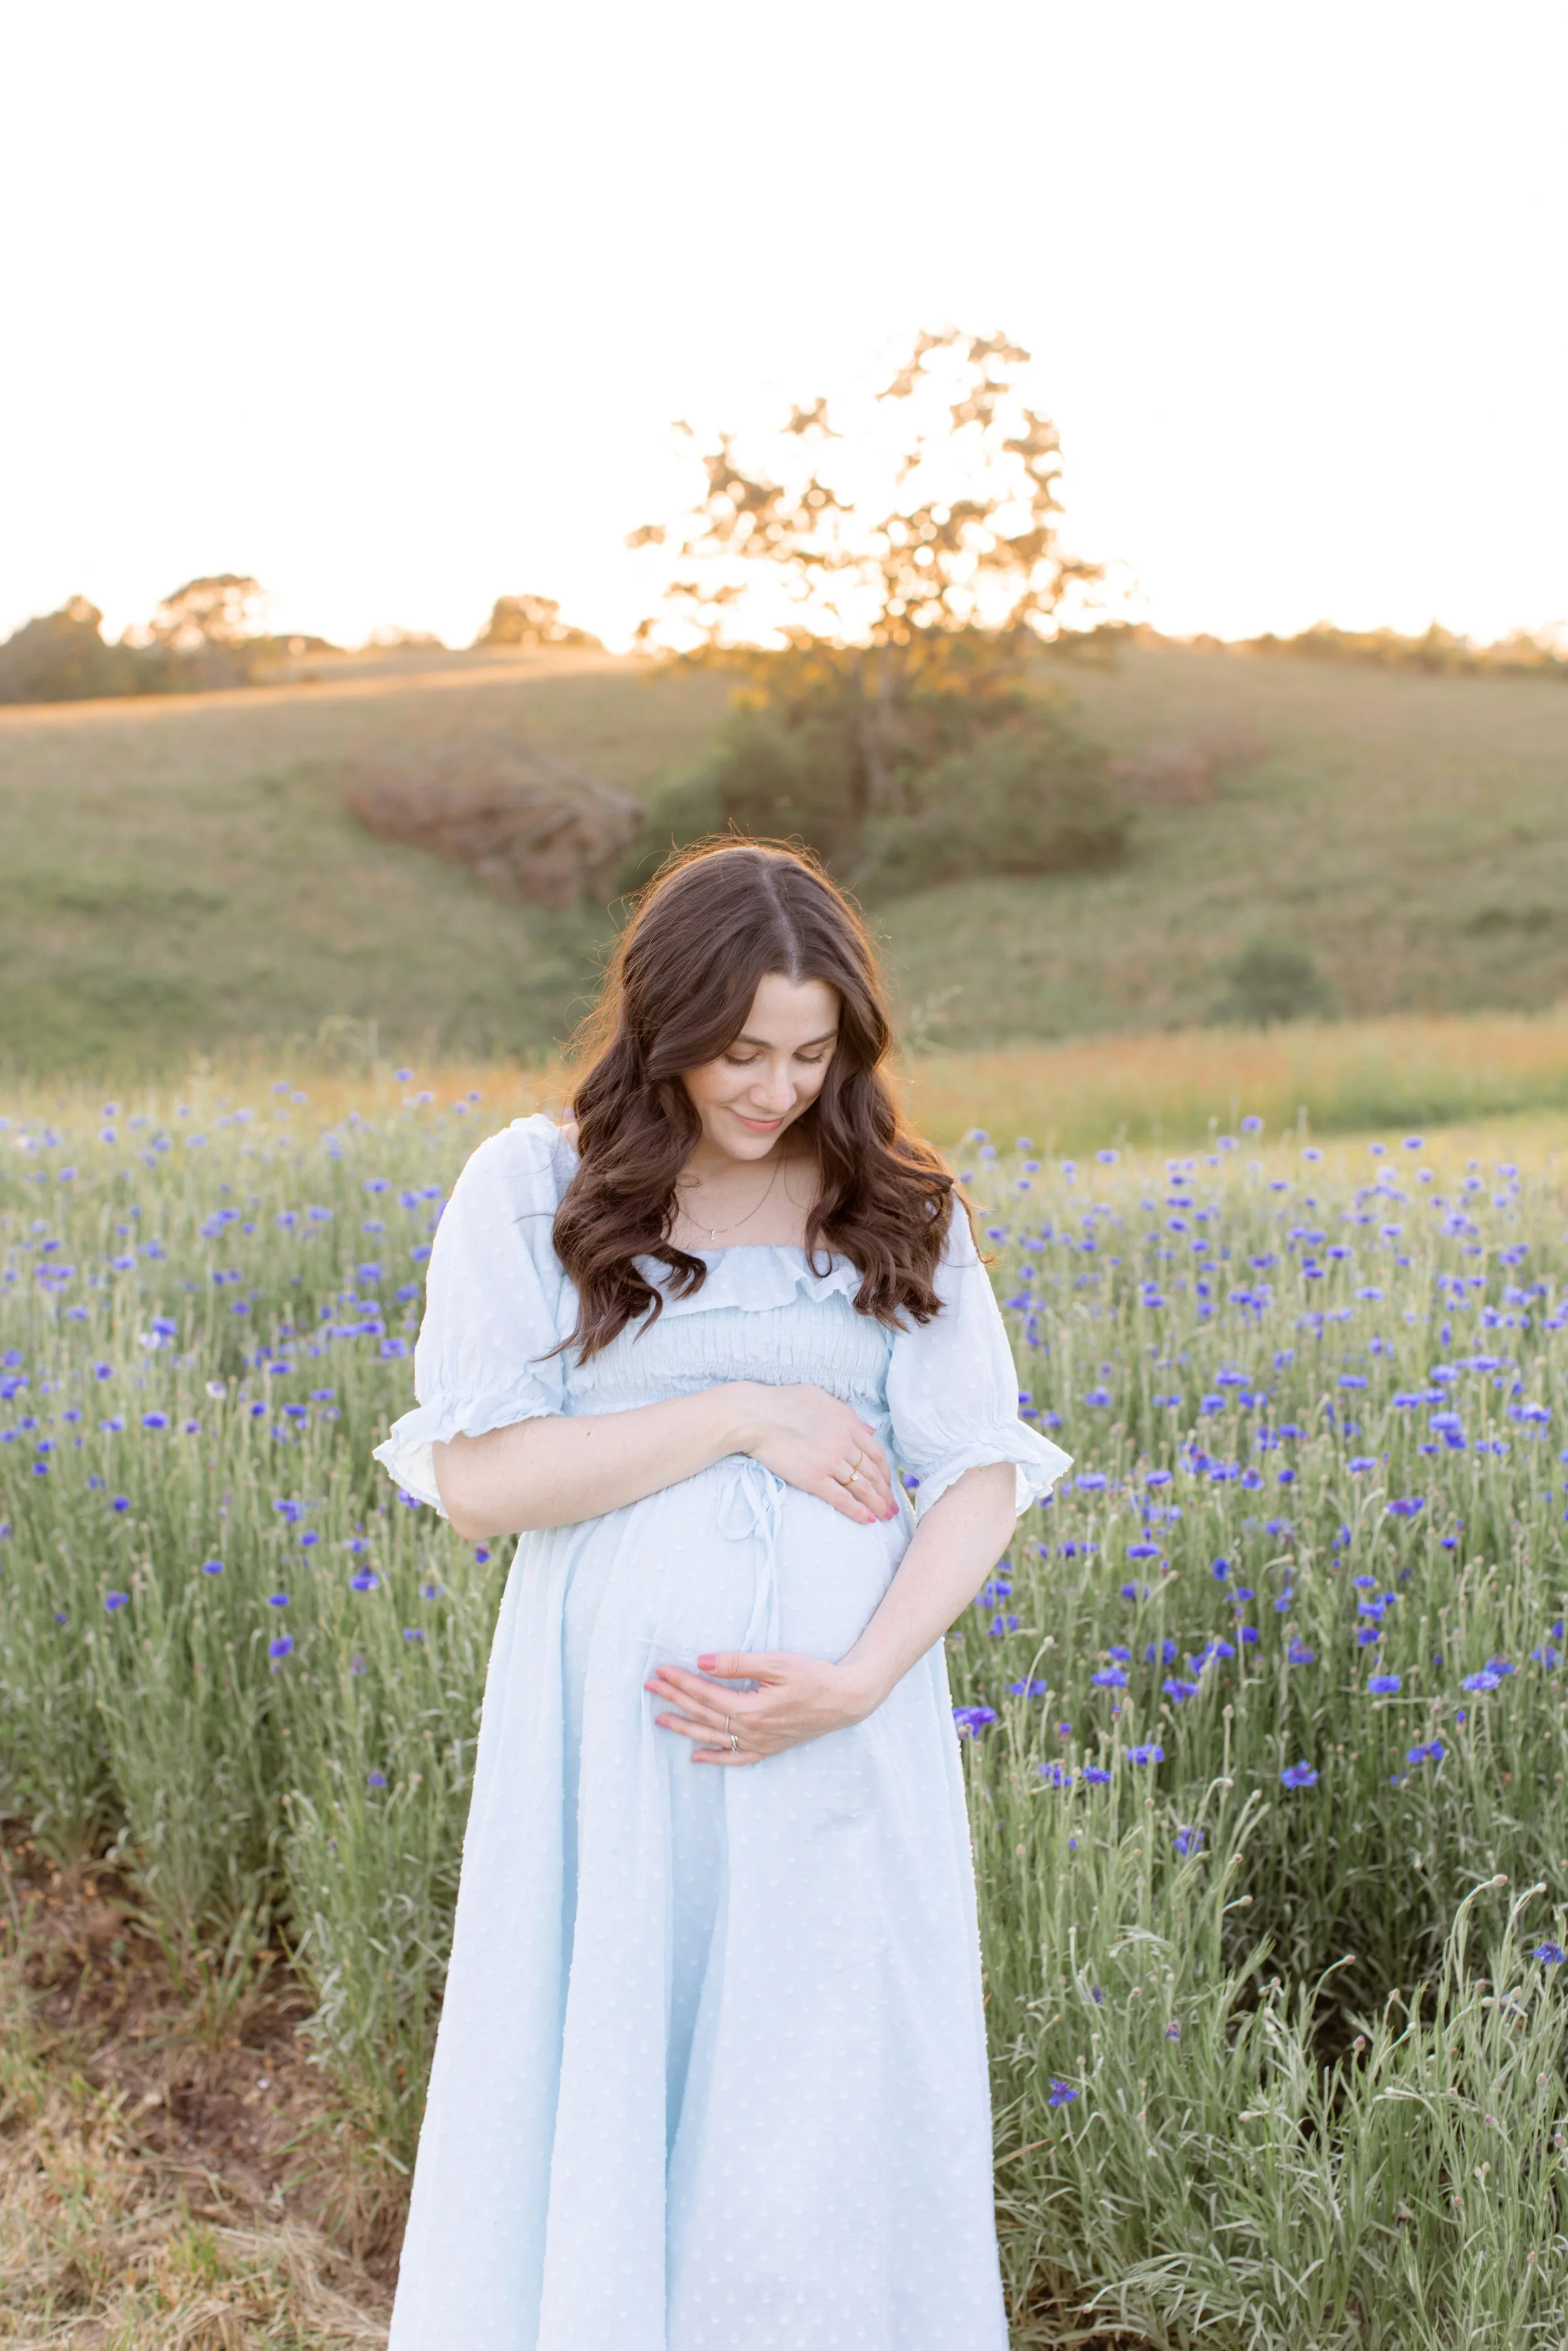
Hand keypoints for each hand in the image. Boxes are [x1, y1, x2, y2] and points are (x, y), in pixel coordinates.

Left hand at [646, 1650, 882, 1765]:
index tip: (660, 1670)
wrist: (847, 1699)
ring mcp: (760, 1743)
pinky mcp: (770, 1748)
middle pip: (703, 1715)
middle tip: (651, 1687)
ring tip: (661, 1719)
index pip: (705, 1694)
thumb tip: (702, 1663)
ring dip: (685, 1728)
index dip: (680, 1682)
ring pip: (713, 1738)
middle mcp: (751, 1731)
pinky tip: (697, 1757)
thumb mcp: (776, 1663)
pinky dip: (715, 1758)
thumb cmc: (814, 1676)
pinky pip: (736, 1758)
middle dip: (675, 1699)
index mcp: (750, 1710)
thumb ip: (737, 1664)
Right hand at [734, 1383, 897, 1524]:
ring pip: (862, 1487)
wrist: (756, 1415)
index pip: (876, 1452)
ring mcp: (830, 1461)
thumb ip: (847, 1413)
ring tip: (886, 1517)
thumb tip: (869, 1428)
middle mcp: (844, 1443)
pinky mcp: (813, 1478)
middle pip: (873, 1473)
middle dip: (886, 1492)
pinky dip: (857, 1511)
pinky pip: (841, 1498)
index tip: (888, 1483)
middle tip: (894, 1507)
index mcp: (848, 1423)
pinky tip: (867, 1520)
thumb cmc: (782, 1402)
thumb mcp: (821, 1397)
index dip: (885, 1471)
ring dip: (877, 1504)